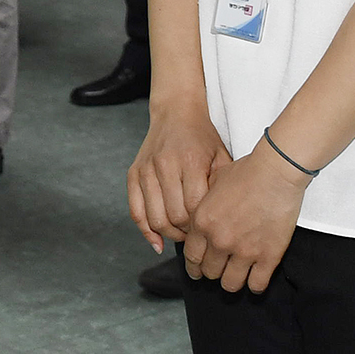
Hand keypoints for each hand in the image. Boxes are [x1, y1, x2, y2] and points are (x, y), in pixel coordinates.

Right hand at [127, 106, 229, 250]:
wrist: (175, 112)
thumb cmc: (202, 138)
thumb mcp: (221, 157)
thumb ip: (221, 187)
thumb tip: (218, 221)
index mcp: (191, 161)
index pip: (194, 207)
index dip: (202, 225)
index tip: (209, 230)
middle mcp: (165, 165)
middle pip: (174, 216)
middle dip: (187, 233)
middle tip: (196, 236)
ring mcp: (146, 169)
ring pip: (154, 218)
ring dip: (169, 234)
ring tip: (181, 235)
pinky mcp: (133, 173)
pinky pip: (135, 211)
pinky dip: (146, 231)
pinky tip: (157, 241)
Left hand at [183, 141, 309, 293]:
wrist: (276, 172)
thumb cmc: (246, 172)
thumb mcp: (212, 185)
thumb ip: (202, 205)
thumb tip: (198, 219)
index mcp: (203, 222)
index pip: (191, 257)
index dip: (194, 267)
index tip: (197, 270)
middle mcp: (219, 240)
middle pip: (209, 272)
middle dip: (213, 271)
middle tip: (220, 268)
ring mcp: (244, 251)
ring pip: (230, 284)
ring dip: (232, 280)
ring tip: (236, 274)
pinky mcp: (268, 257)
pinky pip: (257, 285)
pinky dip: (255, 284)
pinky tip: (256, 277)